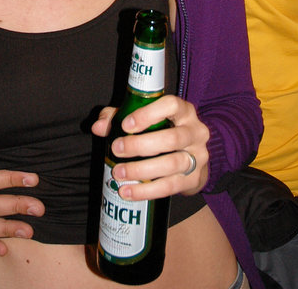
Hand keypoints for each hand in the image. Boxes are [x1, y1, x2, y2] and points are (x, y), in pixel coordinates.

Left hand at [92, 95, 208, 201]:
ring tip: (118, 173)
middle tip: (117, 149)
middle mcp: (196, 131)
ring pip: (172, 163)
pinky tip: (128, 191)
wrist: (193, 159)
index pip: (172, 105)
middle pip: (172, 138)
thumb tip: (98, 126)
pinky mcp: (195, 179)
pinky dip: (147, 191)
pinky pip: (170, 186)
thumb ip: (119, 117)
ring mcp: (199, 156)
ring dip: (142, 170)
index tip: (126, 125)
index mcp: (184, 111)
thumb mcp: (144, 119)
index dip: (148, 114)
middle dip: (140, 145)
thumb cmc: (163, 131)